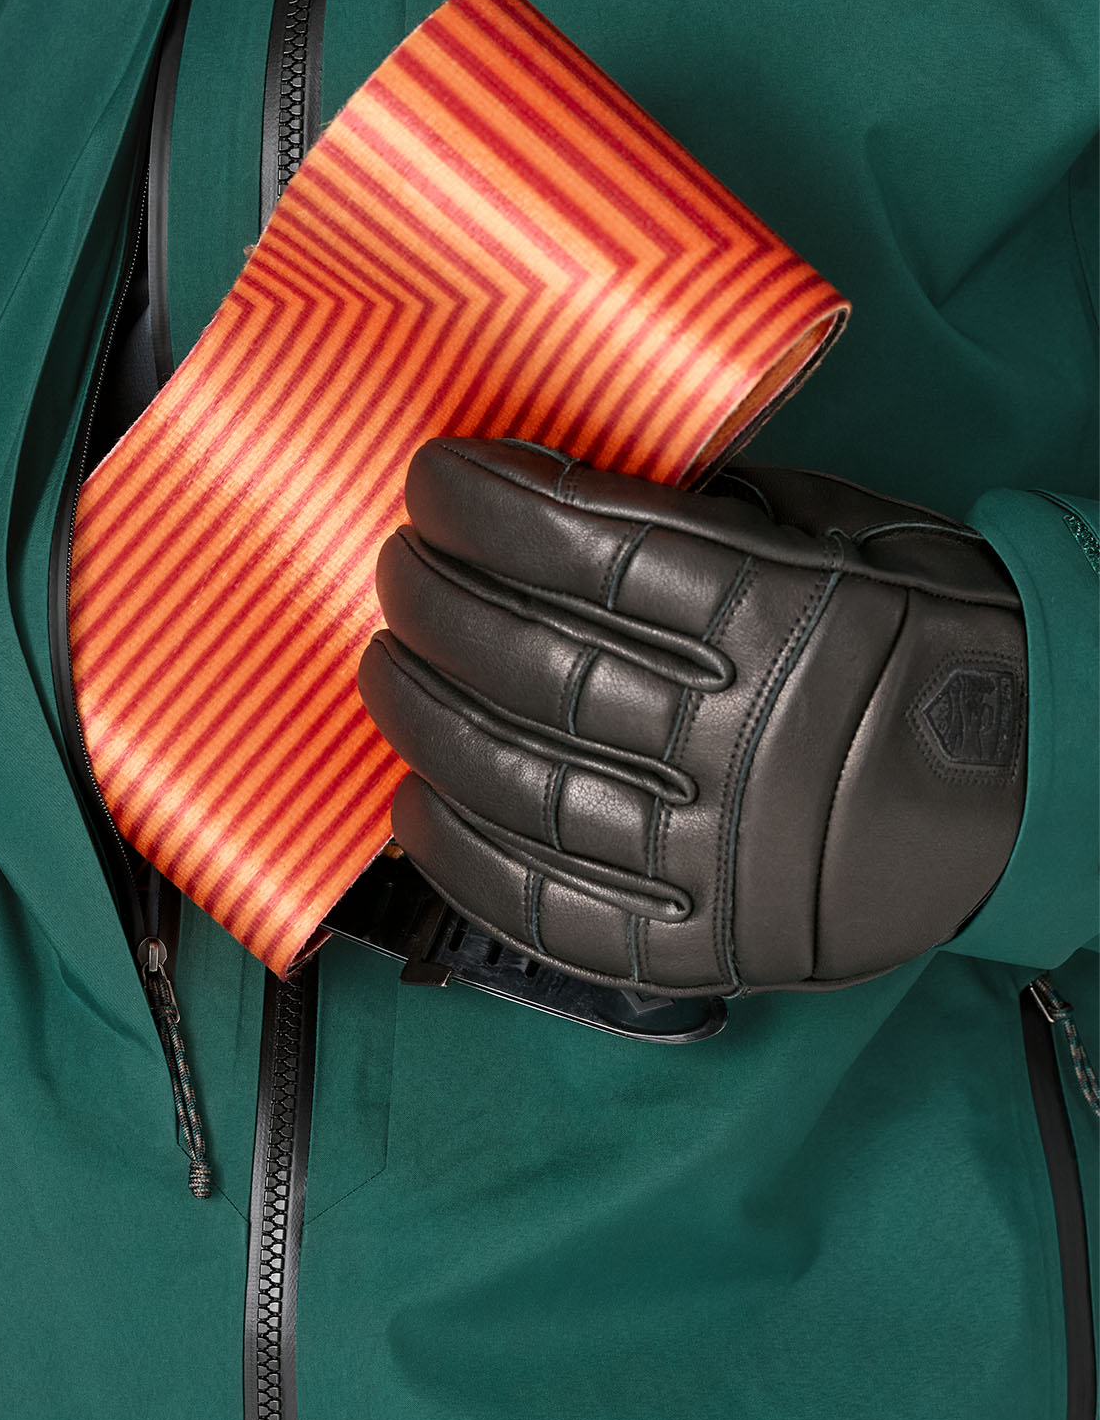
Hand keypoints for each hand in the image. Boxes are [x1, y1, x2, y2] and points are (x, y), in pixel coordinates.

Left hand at [358, 438, 1025, 995]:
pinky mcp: (708, 941)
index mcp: (784, 614)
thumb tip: (545, 492)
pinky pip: (551, 907)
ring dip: (421, 715)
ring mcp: (720, 851)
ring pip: (517, 779)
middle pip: (529, 660)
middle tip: (398, 565)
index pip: (582, 549)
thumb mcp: (837, 532)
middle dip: (433, 600)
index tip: (435, 478)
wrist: (1039, 780)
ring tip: (384, 663)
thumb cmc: (927, 633)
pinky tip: (413, 799)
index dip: (485, 507)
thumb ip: (698, 514)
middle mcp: (744, 737)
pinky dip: (461, 855)